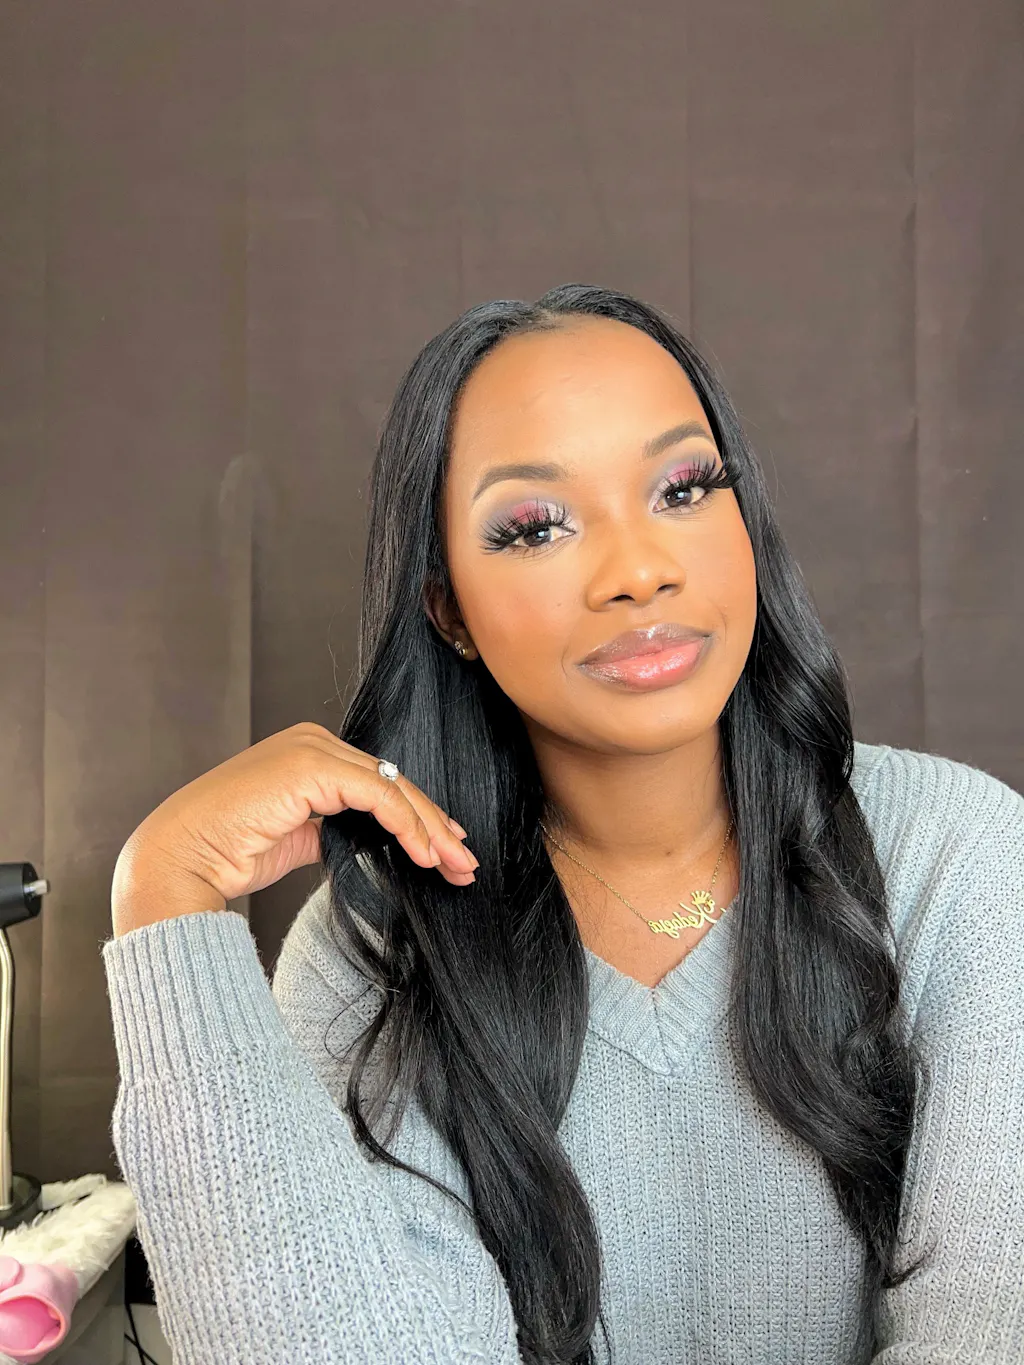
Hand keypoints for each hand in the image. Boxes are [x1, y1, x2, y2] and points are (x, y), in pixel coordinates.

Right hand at [111, 722, 477, 935]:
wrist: (182, 860)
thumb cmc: (230, 852)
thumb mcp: (297, 838)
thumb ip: (333, 830)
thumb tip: (372, 842)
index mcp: (308, 754)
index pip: (378, 784)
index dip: (417, 817)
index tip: (445, 851)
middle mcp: (312, 742)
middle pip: (392, 782)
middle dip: (433, 825)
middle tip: (465, 862)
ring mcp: (312, 749)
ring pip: (392, 787)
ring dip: (429, 828)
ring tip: (455, 865)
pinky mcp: (311, 766)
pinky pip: (377, 794)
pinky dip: (407, 825)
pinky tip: (425, 854)